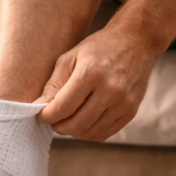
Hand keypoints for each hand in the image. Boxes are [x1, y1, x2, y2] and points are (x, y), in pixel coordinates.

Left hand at [35, 25, 159, 141]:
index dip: (47, 116)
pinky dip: (89, 132)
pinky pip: (104, 134)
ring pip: (90, 133)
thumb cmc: (98, 48)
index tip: (40, 115)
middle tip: (53, 119)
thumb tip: (38, 107)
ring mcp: (123, 102)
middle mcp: (110, 90)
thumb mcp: (70, 57)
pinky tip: (84, 120)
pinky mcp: (131, 111)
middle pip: (76, 125)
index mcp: (91, 73)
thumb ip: (53, 84)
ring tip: (68, 119)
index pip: (63, 107)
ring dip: (74, 131)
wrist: (136, 41)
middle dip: (58, 127)